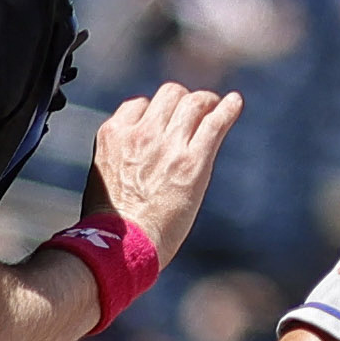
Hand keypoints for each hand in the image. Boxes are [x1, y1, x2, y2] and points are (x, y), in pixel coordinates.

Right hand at [82, 83, 242, 258]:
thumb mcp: (104, 174)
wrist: (122, 245)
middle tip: (194, 112)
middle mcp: (141, 133)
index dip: (154, 112)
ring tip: (214, 107)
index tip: (164, 122)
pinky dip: (228, 108)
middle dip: (183, 102)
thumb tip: (137, 155)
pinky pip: (215, 122)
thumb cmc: (112, 222)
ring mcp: (169, 145)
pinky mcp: (194, 161)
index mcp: (114, 134)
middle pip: (170, 95)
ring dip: (206, 103)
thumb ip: (122, 154)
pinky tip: (235, 103)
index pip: (139, 104)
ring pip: (194, 103)